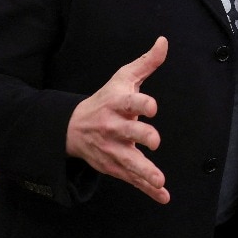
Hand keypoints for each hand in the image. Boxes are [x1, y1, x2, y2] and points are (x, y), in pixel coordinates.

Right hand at [66, 37, 169, 203]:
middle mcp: (113, 127)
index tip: (153, 107)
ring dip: (144, 172)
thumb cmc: (105, 99)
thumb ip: (146, 63)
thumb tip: (164, 41)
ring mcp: (112, 149)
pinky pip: (133, 179)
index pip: (130, 103)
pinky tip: (163, 196)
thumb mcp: (123, 78)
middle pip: (128, 132)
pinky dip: (147, 189)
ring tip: (159, 180)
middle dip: (141, 136)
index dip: (142, 104)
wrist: (73, 127)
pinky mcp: (115, 165)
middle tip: (154, 141)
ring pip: (129, 161)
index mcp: (117, 104)